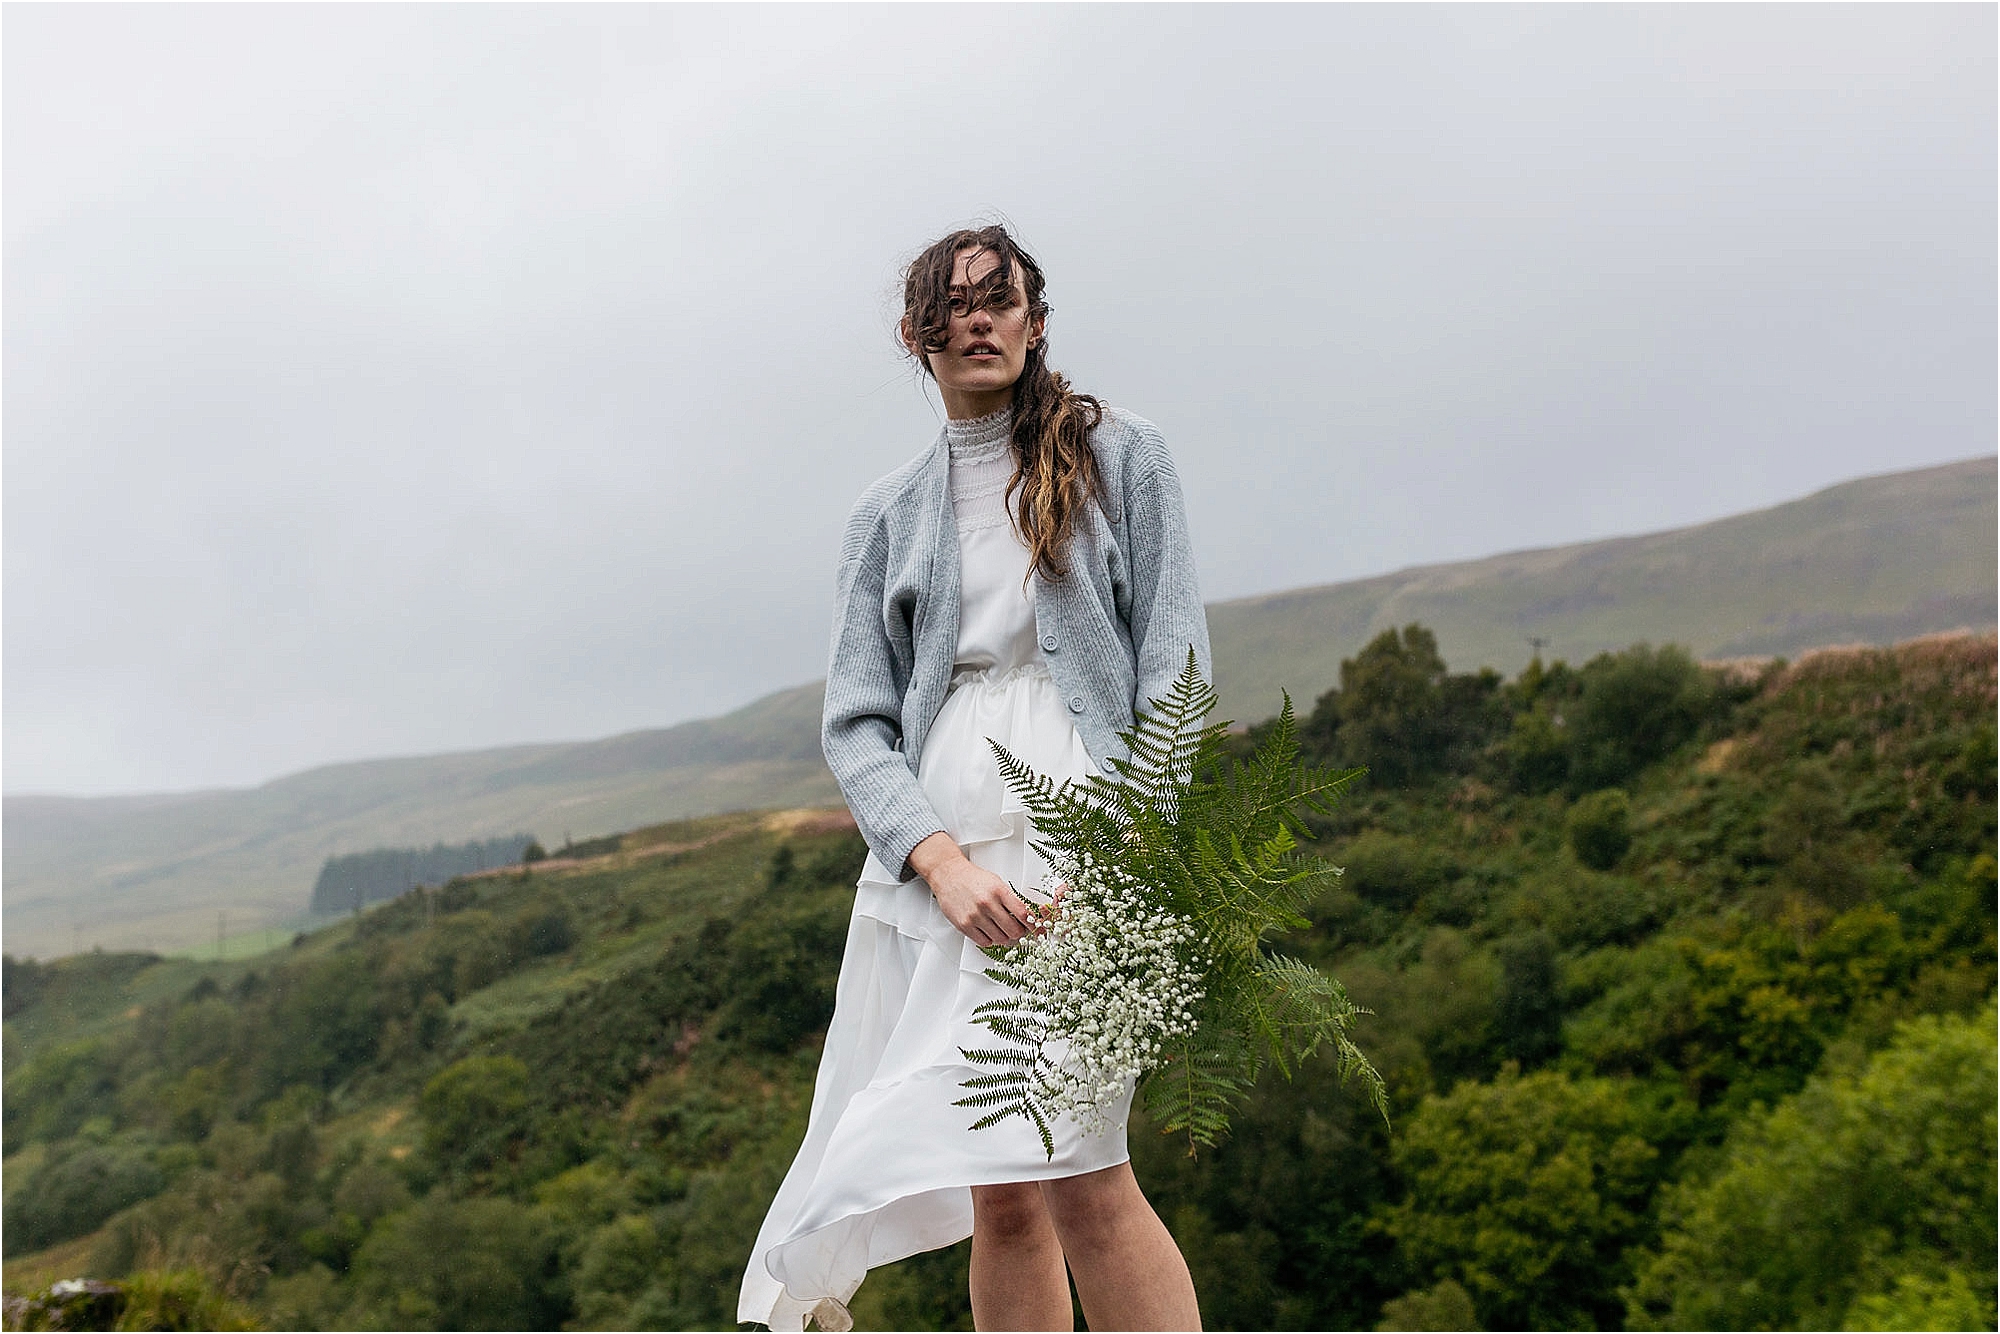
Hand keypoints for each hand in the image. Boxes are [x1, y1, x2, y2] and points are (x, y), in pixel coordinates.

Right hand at [909, 832, 1037, 947]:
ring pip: (1000, 939)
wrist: (948, 875)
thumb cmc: (973, 878)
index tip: (1035, 928)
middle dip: (1019, 933)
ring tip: (1002, 930)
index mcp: (999, 891)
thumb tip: (1026, 916)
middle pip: (1013, 930)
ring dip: (1004, 937)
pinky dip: (990, 940)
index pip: (1022, 913)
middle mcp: (987, 904)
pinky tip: (989, 932)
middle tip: (1018, 930)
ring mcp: (975, 916)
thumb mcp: (996, 882)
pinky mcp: (964, 925)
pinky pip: (984, 942)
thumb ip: (1010, 899)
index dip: (1032, 924)